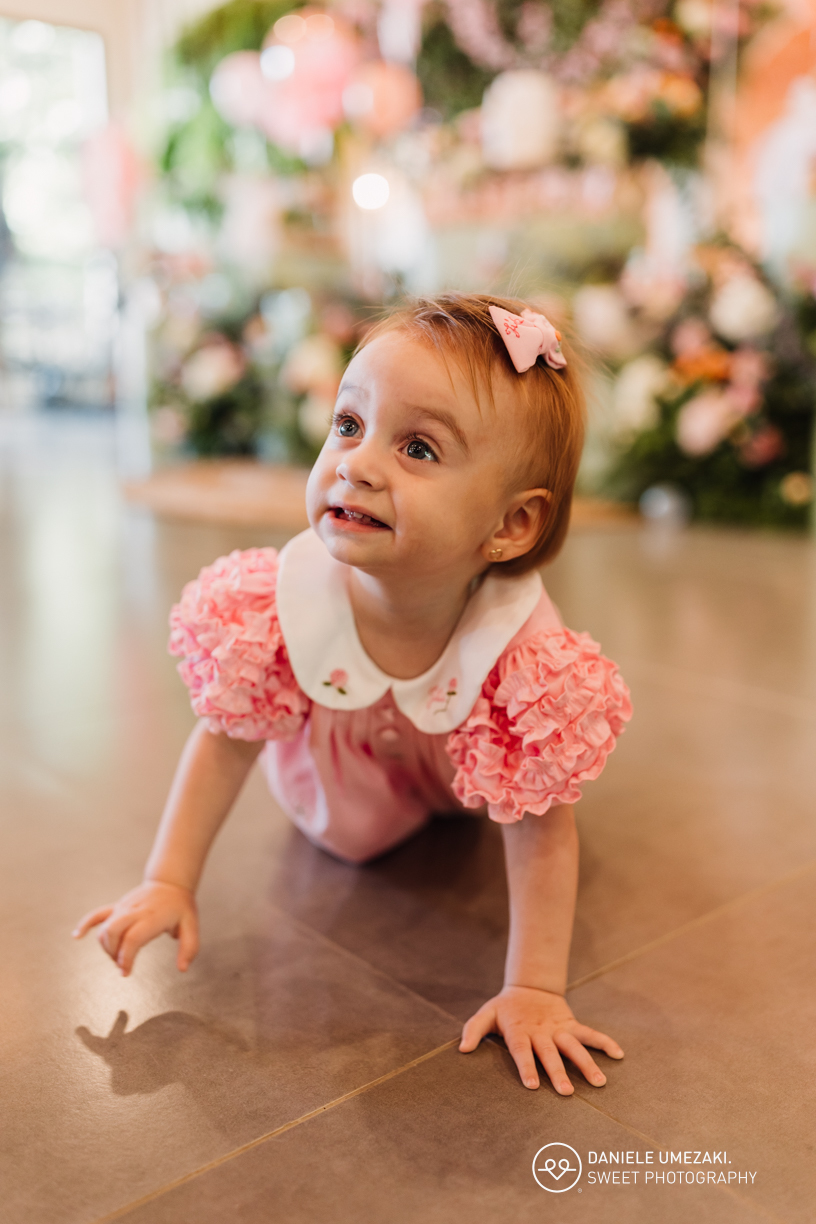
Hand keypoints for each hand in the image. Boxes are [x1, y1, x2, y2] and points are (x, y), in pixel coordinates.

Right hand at [72, 881, 198, 976]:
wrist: (170, 883)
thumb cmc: (180, 906)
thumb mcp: (192, 925)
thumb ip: (189, 948)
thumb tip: (182, 969)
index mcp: (152, 917)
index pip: (132, 939)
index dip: (125, 958)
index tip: (125, 972)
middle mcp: (134, 911)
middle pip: (114, 932)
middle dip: (113, 953)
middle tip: (122, 965)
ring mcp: (123, 908)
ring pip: (105, 928)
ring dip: (106, 947)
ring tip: (117, 957)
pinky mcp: (117, 907)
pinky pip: (97, 914)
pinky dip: (86, 924)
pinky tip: (77, 936)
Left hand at [459, 984, 622, 1093]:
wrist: (530, 986)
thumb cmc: (506, 1008)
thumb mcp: (487, 1013)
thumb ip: (474, 1029)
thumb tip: (462, 1049)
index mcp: (519, 1030)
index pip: (522, 1050)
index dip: (527, 1067)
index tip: (533, 1086)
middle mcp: (540, 1031)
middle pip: (550, 1052)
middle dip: (558, 1072)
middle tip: (566, 1093)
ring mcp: (558, 1028)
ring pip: (573, 1046)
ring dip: (586, 1063)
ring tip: (598, 1082)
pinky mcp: (571, 1025)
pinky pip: (590, 1033)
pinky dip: (604, 1042)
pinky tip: (618, 1054)